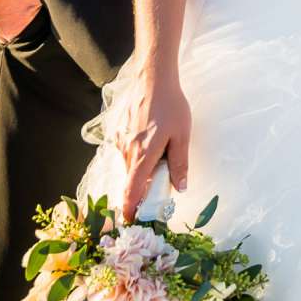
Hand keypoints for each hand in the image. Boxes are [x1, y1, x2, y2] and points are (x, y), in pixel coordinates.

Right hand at [113, 60, 192, 221]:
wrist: (153, 79)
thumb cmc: (171, 106)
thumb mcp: (182, 136)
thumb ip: (180, 164)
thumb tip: (180, 188)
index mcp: (143, 156)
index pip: (132, 190)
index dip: (130, 208)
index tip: (129, 221)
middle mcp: (127, 150)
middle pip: (132, 178)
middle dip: (142, 185)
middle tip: (158, 181)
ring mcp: (120, 139)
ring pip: (129, 163)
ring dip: (140, 166)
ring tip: (159, 150)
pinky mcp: (117, 129)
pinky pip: (125, 148)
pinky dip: (135, 151)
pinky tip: (149, 136)